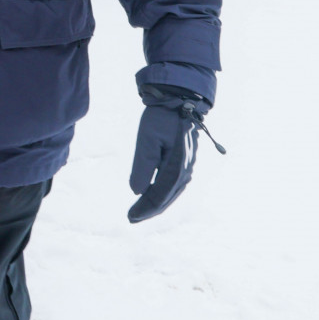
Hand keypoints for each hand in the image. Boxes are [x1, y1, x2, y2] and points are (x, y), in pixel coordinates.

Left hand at [127, 85, 221, 222]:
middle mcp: (185, 170)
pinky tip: (152, 198)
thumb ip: (143, 165)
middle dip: (148, 210)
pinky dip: (163, 195)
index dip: (144, 209)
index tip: (130, 217)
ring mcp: (188, 168)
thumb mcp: (147, 137)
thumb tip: (137, 192)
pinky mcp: (186, 164)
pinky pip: (174, 186)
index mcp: (177, 165)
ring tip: (139, 213)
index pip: (159, 195)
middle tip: (131, 218)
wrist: (180, 101)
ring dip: (156, 205)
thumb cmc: (162, 117)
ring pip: (171, 194)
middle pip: (166, 198)